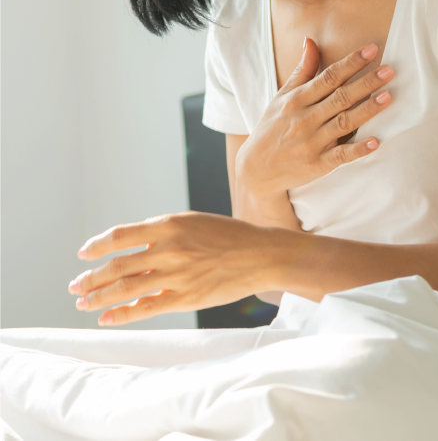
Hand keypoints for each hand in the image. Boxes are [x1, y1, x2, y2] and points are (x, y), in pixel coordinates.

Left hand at [68, 212, 275, 325]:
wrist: (260, 254)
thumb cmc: (227, 236)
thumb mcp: (192, 222)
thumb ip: (162, 233)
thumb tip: (131, 247)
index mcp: (169, 224)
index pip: (121, 235)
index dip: (98, 246)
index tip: (83, 254)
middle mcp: (170, 248)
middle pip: (118, 265)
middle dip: (91, 277)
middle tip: (75, 285)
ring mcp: (177, 275)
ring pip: (127, 288)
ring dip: (99, 297)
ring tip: (82, 302)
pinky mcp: (186, 298)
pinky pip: (146, 308)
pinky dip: (122, 314)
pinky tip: (107, 318)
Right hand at [235, 39, 392, 199]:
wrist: (256, 169)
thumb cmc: (272, 127)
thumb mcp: (282, 96)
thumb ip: (302, 70)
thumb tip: (311, 40)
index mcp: (297, 100)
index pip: (328, 77)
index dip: (350, 63)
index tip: (371, 50)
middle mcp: (304, 119)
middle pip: (340, 97)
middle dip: (366, 83)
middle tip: (389, 70)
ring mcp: (311, 143)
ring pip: (344, 123)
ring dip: (367, 110)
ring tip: (388, 97)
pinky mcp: (317, 165)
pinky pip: (340, 156)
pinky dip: (358, 150)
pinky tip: (376, 141)